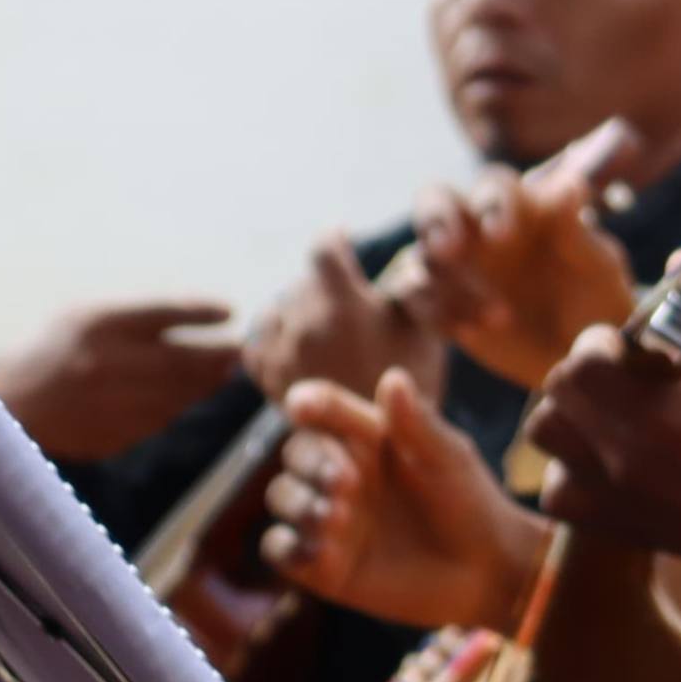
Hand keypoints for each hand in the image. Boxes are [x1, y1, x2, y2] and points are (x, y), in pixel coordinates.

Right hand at [0, 299, 241, 460]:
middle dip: (220, 356)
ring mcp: (107, 404)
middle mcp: (105, 364)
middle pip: (182, 360)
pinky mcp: (109, 435)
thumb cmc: (58, 350)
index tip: (230, 312)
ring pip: (177, 395)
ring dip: (204, 384)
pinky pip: (158, 421)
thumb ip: (143, 317)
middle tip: (242, 351)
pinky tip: (182, 397)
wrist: (9, 406)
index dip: (202, 313)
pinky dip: (176, 407)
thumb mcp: (90, 317)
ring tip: (221, 373)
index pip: (164, 313)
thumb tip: (212, 316)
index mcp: (98, 326)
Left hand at [246, 241, 443, 411]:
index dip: (334, 239)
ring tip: (320, 316)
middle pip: (302, 279)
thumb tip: (406, 255)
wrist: (382, 443)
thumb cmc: (411, 381)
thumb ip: (409, 284)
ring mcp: (281, 353)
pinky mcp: (268, 379)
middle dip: (323, 279)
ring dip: (297, 307)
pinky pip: (257, 341)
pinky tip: (293, 338)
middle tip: (344, 289)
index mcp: (341, 304)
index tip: (341, 238)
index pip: (323, 249)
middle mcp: (303, 324)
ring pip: (278, 307)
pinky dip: (273, 334)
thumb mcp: (423, 324)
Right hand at [262, 370, 546, 632]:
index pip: (326, 410)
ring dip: (300, 501)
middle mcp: (340, 472)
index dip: (310, 403)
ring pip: (283, 496)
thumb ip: (417, 423)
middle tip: (347, 481)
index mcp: (368, 437)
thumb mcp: (448, 458)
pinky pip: (279, 549)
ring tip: (340, 516)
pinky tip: (319, 551)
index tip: (302, 404)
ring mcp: (327, 516)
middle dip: (311, 460)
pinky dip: (288, 546)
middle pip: (297, 451)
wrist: (482, 567)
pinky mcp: (320, 562)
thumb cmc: (469, 500)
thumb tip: (392, 377)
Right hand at [403, 124, 642, 389]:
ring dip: (448, 284)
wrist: (580, 349)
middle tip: (447, 248)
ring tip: (503, 317)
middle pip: (434, 199)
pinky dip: (436, 312)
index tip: (501, 234)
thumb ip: (576, 230)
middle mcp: (479, 228)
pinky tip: (472, 332)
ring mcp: (456, 264)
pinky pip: (415, 298)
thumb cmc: (595, 295)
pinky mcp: (441, 302)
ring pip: (422, 256)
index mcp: (521, 208)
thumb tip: (570, 185)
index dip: (491, 202)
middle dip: (435, 219)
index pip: (494, 185)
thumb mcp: (595, 265)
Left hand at [526, 323, 680, 572]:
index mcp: (653, 419)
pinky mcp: (609, 526)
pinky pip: (555, 491)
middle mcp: (620, 461)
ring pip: (546, 443)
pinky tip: (610, 459)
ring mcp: (608, 499)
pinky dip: (572, 469)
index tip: (623, 345)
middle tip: (617, 376)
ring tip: (610, 414)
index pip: (578, 369)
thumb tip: (680, 259)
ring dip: (569, 418)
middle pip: (553, 402)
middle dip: (581, 379)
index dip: (595, 346)